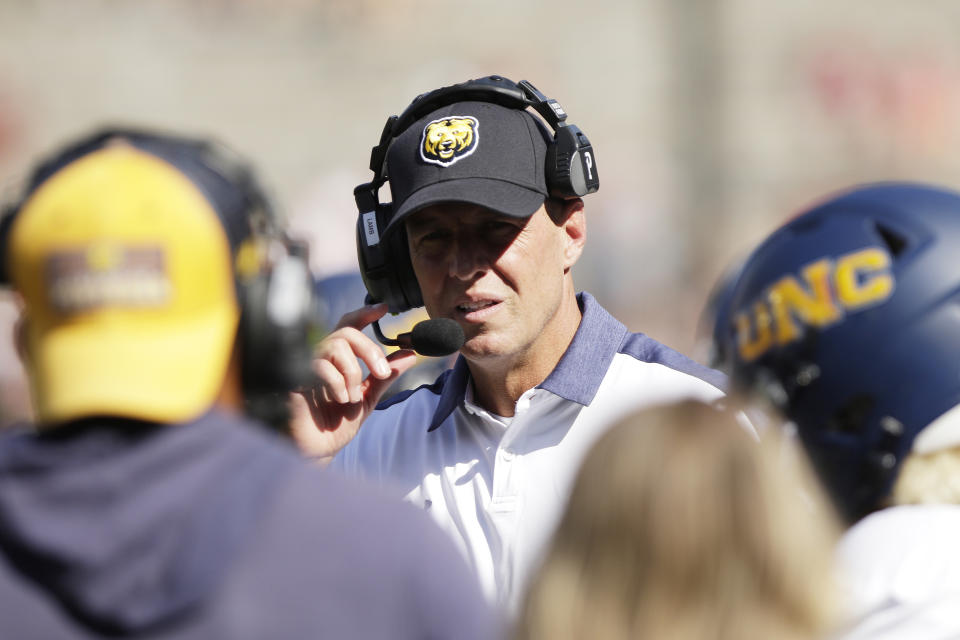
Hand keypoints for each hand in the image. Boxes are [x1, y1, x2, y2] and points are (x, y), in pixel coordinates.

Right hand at [288, 303, 418, 462]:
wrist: (317, 452)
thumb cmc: (336, 425)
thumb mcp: (368, 398)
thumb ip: (385, 376)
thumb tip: (410, 355)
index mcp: (337, 360)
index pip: (348, 325)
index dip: (364, 313)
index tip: (383, 308)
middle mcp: (320, 358)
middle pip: (346, 332)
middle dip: (370, 350)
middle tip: (382, 373)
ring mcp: (305, 366)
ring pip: (334, 346)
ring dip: (352, 372)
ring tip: (353, 397)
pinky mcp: (293, 379)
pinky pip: (319, 366)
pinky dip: (337, 382)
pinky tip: (340, 399)